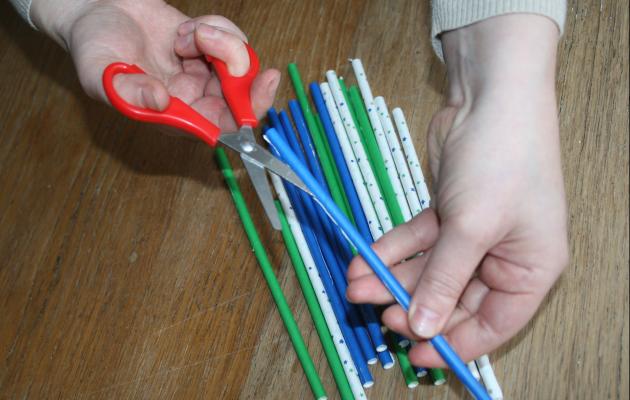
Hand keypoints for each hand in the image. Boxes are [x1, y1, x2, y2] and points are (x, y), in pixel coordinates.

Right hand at [31, 0, 279, 131]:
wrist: (96, 10)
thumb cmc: (94, 47)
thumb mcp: (97, 73)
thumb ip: (126, 92)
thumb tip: (160, 101)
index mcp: (178, 116)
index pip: (225, 126)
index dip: (249, 111)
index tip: (262, 86)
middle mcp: (197, 98)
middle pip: (244, 94)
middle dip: (239, 66)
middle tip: (224, 47)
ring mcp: (206, 71)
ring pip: (241, 62)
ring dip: (220, 42)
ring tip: (185, 35)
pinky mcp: (210, 45)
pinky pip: (233, 37)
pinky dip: (215, 27)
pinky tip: (185, 29)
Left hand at [346, 14, 568, 366]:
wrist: (489, 95)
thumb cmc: (502, 161)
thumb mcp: (473, 227)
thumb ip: (444, 280)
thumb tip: (424, 327)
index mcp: (531, 268)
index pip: (493, 324)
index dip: (454, 343)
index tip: (417, 355)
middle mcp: (504, 255)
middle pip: (453, 297)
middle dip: (412, 305)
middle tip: (377, 314)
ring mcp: (473, 233)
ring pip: (428, 269)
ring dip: (392, 278)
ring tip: (355, 287)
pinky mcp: (448, 212)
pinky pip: (417, 241)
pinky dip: (392, 249)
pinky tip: (364, 260)